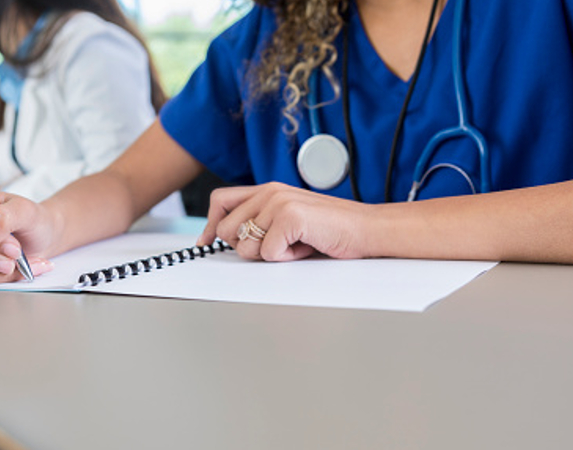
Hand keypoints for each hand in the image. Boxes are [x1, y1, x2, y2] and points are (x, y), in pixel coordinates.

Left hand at [198, 182, 374, 261]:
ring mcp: (278, 202)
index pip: (220, 201)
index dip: (210, 224)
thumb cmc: (331, 229)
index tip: (205, 242)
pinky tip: (305, 246)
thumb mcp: (288, 220)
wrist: (367, 229)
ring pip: (245, 247)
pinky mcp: (289, 217)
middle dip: (245, 247)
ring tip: (295, 244)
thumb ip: (261, 221)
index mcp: (267, 190)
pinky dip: (286, 258)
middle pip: (225, 230)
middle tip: (276, 245)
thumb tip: (227, 238)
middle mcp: (269, 192)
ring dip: (270, 255)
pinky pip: (268, 253)